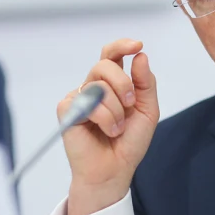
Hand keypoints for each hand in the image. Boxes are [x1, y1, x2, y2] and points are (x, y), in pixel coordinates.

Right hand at [56, 39, 159, 214]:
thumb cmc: (129, 141)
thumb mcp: (147, 110)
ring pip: (99, 86)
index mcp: (113, 83)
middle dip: (123, 83)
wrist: (115, 168)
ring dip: (116, 110)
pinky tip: (107, 131)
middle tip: (130, 104)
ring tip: (118, 128)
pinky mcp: (67, 109)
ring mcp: (79, 97)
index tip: (137, 46)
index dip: (122, 46)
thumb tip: (140, 56)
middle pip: (105, 64)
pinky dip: (105, 119)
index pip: (112, 55)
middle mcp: (94, 86)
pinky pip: (88, 103)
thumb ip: (146, 83)